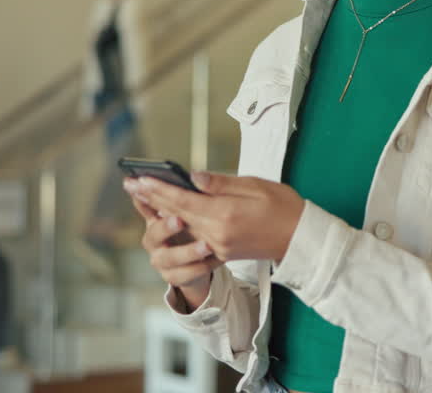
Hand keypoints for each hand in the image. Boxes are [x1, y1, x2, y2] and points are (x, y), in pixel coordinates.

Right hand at [124, 182, 220, 302]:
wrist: (206, 260)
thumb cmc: (202, 225)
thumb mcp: (200, 207)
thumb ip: (193, 193)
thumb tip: (195, 176)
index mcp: (157, 217)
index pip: (146, 204)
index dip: (143, 195)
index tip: (142, 186)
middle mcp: (154, 239)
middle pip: (154, 233)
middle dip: (165, 227)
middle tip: (180, 221)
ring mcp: (161, 259)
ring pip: (168, 257)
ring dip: (187, 252)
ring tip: (206, 246)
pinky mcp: (173, 276)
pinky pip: (183, 275)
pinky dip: (198, 268)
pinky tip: (213, 260)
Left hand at [132, 172, 304, 263]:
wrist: (300, 239)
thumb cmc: (283, 206)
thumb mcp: (254, 186)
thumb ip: (220, 183)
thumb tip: (192, 177)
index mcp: (224, 215)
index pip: (182, 200)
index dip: (158, 189)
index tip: (139, 178)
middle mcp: (216, 234)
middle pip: (176, 214)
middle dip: (152, 198)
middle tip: (130, 184)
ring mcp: (218, 247)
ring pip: (183, 227)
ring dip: (161, 212)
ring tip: (143, 197)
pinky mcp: (222, 254)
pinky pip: (195, 239)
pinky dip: (180, 227)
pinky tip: (169, 218)